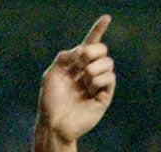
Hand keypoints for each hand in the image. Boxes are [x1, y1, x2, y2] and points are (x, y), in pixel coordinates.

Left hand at [39, 17, 115, 144]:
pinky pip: (110, 79)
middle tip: (83, 58)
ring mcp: (97, 85)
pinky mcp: (104, 97)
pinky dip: (101, 78)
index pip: (90, 45)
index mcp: (76, 67)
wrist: (54, 125)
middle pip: (101, 51)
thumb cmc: (50, 102)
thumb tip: (82, 49)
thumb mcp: (51, 75)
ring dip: (96, 66)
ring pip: (108, 63)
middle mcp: (88, 74)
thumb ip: (64, 57)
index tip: (107, 17)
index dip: (98, 31)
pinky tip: (91, 85)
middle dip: (94, 50)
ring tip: (86, 78)